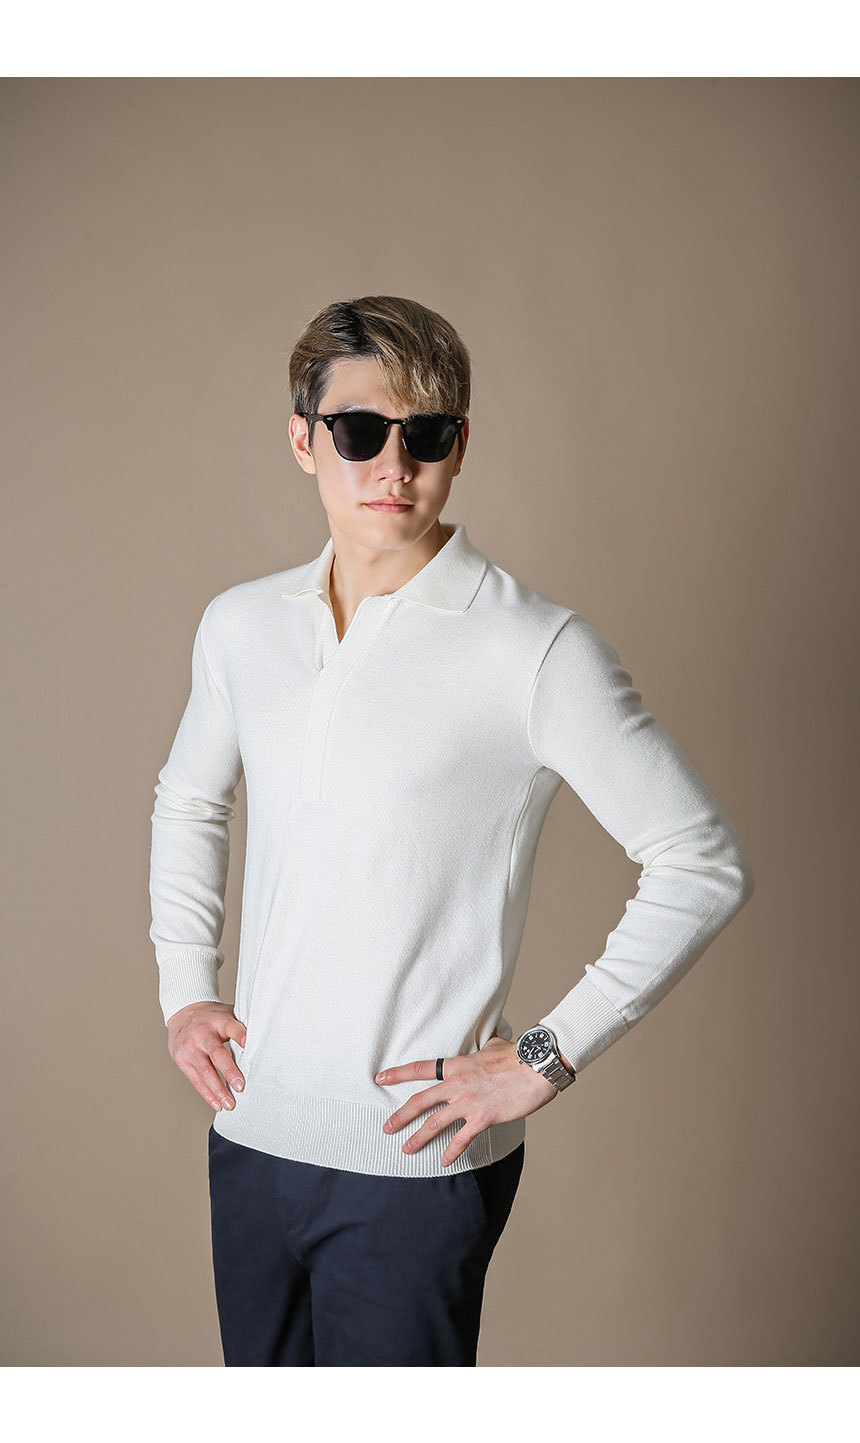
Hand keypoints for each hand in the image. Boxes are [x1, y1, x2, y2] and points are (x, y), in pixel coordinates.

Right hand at [167, 1001, 246, 1112]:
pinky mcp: (181, 1060)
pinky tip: (217, 1103)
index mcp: (218, 1020)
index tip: (248, 1044)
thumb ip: (241, 1026)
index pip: (230, 1027)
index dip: (240, 1035)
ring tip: (230, 1104)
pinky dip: (207, 1094)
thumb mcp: (227, 1014)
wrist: (183, 1012)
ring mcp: (189, 1048)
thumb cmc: (212, 1017)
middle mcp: (202, 1034)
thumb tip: (264, 1041)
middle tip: (241, 1087)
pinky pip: (195, 1080)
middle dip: (229, 1072)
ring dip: (218, 1090)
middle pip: (216, 1053)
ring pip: (205, 1071)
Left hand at [374, 1032, 560, 1166]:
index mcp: (457, 1065)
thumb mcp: (494, 1045)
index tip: (380, 1078)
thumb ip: (483, 1046)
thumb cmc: (518, 1055)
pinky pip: (461, 1139)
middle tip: (386, 1127)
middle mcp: (457, 1084)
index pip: (420, 1069)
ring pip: (434, 1123)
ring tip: (406, 1149)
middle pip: (420, 1101)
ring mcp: (469, 1102)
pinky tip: (445, 1162)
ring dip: (418, 1138)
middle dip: (400, 1116)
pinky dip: (452, 1152)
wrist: (536, 1067)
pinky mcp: (483, 1117)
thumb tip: (487, 1040)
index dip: (397, 1074)